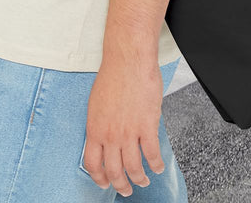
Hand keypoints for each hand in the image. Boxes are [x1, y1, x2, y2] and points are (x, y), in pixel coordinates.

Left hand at [83, 57, 164, 197]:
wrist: (128, 60)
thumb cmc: (113, 75)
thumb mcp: (96, 104)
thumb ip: (100, 125)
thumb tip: (104, 139)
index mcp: (94, 128)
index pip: (92, 164)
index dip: (99, 178)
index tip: (105, 183)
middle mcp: (110, 135)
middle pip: (114, 171)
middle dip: (121, 185)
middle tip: (126, 189)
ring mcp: (128, 132)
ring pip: (134, 168)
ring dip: (139, 179)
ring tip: (143, 180)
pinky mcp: (147, 126)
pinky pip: (152, 154)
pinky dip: (156, 165)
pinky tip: (157, 166)